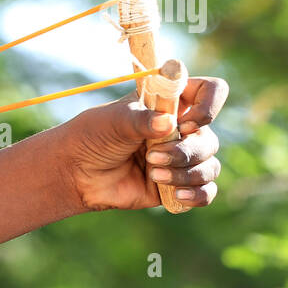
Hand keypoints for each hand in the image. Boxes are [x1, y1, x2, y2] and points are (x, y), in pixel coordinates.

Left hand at [54, 75, 229, 212]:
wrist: (76, 172)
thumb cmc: (93, 137)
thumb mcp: (114, 121)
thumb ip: (141, 120)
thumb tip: (168, 123)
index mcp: (171, 102)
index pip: (211, 91)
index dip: (208, 106)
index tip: (185, 123)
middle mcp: (182, 129)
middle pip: (209, 138)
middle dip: (184, 152)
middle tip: (152, 157)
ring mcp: (181, 158)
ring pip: (209, 166)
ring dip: (185, 174)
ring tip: (153, 175)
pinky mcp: (177, 184)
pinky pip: (205, 191)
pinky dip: (197, 195)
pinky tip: (176, 196)